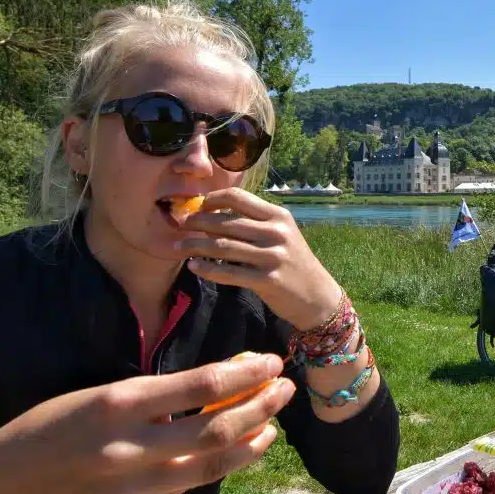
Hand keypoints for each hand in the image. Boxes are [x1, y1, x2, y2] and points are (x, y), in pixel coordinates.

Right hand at [0, 352, 293, 493]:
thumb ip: (158, 394)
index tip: (269, 361)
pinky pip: (187, 487)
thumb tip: (223, 381)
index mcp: (119, 403)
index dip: (245, 373)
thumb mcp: (101, 394)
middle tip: (283, 389)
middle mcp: (129, 447)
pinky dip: (219, 466)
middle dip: (259, 407)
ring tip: (271, 424)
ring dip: (250, 443)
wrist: (5, 484)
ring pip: (211, 467)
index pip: (200, 386)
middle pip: (216, 430)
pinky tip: (237, 450)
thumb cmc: (55, 424)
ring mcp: (133, 488)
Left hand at [176, 188, 341, 329]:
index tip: (197, 207)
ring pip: (223, 247)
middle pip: (226, 222)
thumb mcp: (280, 236)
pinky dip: (207, 269)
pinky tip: (193, 266)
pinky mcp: (268, 280)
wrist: (316, 296)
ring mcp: (273, 256)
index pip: (238, 197)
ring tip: (178, 246)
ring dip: (196, 246)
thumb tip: (211, 217)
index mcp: (278, 216)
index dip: (212, 199)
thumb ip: (252, 225)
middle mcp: (277, 233)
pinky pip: (229, 272)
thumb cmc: (293, 263)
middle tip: (179, 225)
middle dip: (197, 222)